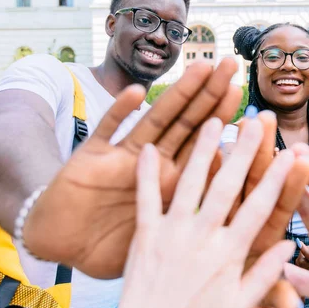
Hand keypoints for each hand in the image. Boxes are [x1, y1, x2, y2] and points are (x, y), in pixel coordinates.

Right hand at [23, 60, 242, 278]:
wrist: (61, 243)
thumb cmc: (110, 242)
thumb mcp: (160, 234)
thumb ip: (193, 220)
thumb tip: (237, 218)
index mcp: (173, 182)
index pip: (206, 145)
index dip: (223, 120)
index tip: (247, 97)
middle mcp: (153, 163)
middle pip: (187, 123)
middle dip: (209, 94)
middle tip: (231, 64)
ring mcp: (122, 156)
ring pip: (156, 119)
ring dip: (177, 94)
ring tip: (201, 67)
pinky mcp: (91, 158)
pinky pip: (106, 130)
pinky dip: (119, 112)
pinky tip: (137, 92)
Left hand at [119, 116, 298, 307]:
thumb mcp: (239, 306)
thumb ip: (264, 275)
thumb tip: (289, 245)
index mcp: (230, 254)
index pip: (260, 208)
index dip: (277, 179)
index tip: (291, 154)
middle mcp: (203, 237)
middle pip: (229, 186)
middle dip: (245, 152)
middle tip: (256, 122)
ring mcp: (173, 233)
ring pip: (191, 184)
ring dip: (203, 151)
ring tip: (214, 121)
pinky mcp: (145, 236)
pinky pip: (146, 200)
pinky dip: (146, 174)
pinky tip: (149, 148)